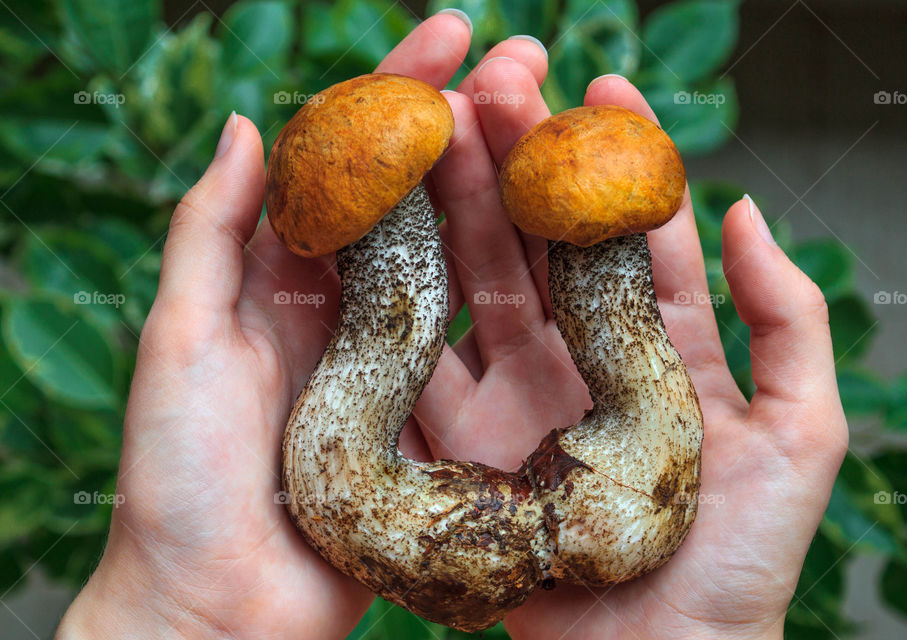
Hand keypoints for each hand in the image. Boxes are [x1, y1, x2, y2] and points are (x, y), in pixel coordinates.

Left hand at [55, 14, 552, 639]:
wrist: (219, 611)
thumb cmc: (180, 480)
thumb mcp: (178, 342)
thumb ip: (208, 235)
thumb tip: (241, 124)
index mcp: (280, 279)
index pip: (344, 161)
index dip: (394, 92)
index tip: (451, 34)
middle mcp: (346, 308)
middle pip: (417, 195)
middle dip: (471, 123)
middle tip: (529, 63)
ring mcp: (400, 362)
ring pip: (462, 257)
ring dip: (509, 192)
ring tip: (563, 133)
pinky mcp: (439, 418)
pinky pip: (487, 342)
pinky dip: (527, 291)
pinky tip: (570, 246)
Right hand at [417, 66, 848, 638]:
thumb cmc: (745, 560)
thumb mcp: (803, 433)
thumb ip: (786, 320)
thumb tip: (747, 209)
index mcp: (659, 350)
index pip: (633, 236)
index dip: (617, 163)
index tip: (600, 86)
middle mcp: (581, 363)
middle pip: (544, 245)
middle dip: (521, 162)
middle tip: (499, 82)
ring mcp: (519, 398)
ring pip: (481, 285)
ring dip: (459, 208)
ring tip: (440, 130)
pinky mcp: (465, 445)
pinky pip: (430, 364)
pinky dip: (408, 302)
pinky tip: (389, 234)